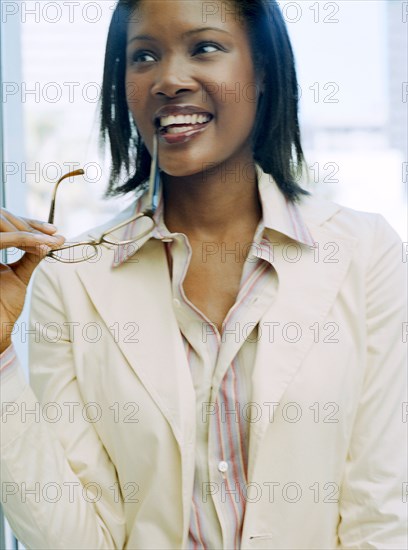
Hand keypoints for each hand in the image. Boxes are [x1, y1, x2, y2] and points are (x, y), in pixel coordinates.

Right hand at [0, 208, 64, 352]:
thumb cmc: (5, 304)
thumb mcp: (20, 274)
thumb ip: (30, 256)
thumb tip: (49, 242)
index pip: (7, 225)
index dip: (29, 224)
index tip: (53, 230)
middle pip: (4, 220)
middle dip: (32, 226)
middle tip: (54, 233)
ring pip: (3, 227)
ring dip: (29, 231)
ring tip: (50, 239)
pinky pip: (2, 241)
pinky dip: (23, 240)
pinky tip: (40, 243)